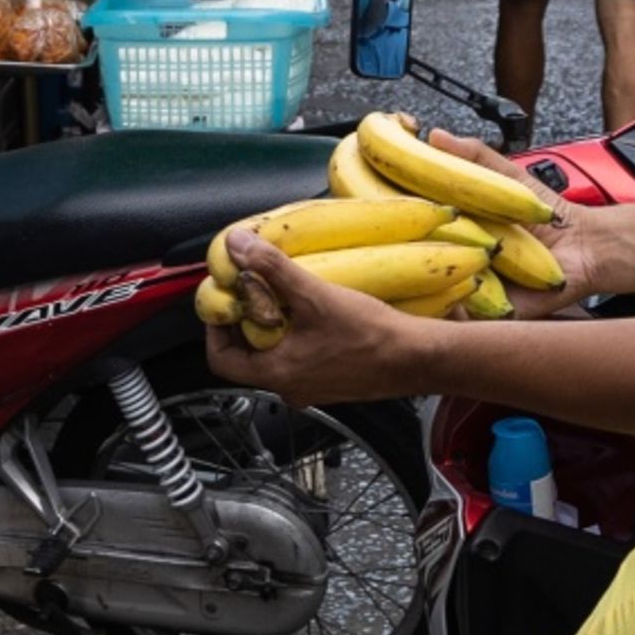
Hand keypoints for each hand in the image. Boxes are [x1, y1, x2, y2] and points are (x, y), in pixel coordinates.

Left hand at [205, 227, 444, 404]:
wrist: (418, 358)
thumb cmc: (370, 334)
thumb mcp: (315, 295)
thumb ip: (272, 269)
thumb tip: (238, 245)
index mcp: (276, 375)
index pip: (220, 360)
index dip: (215, 328)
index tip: (224, 301)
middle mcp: (290, 389)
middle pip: (248, 355)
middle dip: (248, 321)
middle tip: (255, 290)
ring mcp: (312, 389)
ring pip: (277, 356)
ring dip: (276, 326)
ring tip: (286, 295)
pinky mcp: (333, 382)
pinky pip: (302, 358)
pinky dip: (299, 335)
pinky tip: (315, 312)